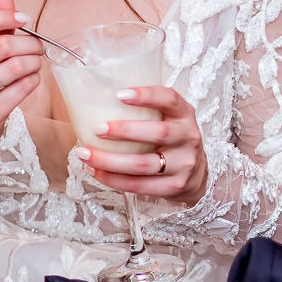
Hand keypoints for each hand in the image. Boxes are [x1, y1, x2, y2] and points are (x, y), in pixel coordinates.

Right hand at [0, 0, 41, 167]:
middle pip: (3, 45)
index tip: (22, 18)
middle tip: (37, 47)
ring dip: (35, 62)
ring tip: (34, 64)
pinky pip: (23, 88)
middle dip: (30, 43)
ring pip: (17, 66)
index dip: (1, 16)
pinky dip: (33, 80)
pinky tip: (30, 80)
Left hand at [78, 85, 209, 205]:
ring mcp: (183, 164)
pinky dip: (114, 179)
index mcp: (184, 115)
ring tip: (86, 154)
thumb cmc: (171, 141)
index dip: (147, 95)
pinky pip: (139, 185)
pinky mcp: (174, 186)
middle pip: (158, 133)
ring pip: (143, 164)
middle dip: (124, 130)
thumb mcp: (168, 120)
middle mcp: (188, 137)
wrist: (195, 176)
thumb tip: (96, 100)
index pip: (170, 99)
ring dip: (110, 160)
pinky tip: (97, 173)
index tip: (119, 95)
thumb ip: (146, 110)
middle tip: (97, 129)